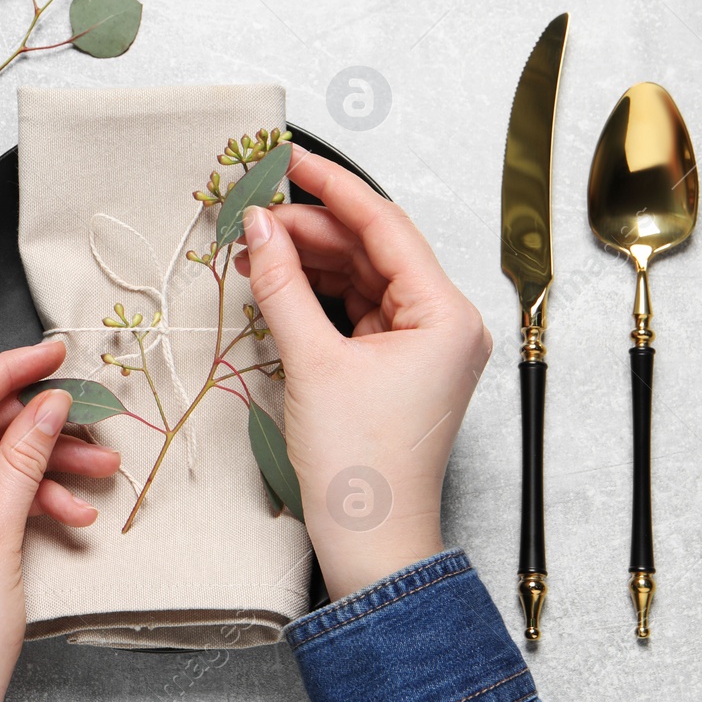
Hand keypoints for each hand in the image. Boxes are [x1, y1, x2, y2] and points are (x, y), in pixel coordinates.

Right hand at [234, 150, 492, 600]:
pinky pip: (359, 310)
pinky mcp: (399, 366)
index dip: (333, 189)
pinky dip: (320, 295)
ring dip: (312, 260)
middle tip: (254, 214)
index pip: (386, 226)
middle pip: (374, 249)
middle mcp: (446, 324)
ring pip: (364, 278)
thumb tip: (259, 226)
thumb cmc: (358, 468)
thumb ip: (283, 283)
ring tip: (256, 247)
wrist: (370, 542)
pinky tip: (280, 280)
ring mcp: (425, 346)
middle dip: (313, 229)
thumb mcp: (311, 361)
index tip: (291, 159)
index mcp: (446, 315)